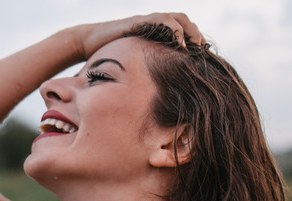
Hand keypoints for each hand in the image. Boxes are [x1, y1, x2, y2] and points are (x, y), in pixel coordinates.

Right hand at [72, 12, 203, 59]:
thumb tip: (155, 91)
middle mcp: (153, 24)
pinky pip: (163, 20)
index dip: (194, 40)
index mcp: (155, 33)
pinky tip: (180, 44)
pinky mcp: (141, 21)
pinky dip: (175, 30)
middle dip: (196, 34)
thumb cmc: (108, 56)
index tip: (202, 55)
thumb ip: (145, 68)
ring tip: (196, 46)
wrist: (88, 43)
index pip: (182, 30)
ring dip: (190, 31)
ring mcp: (148, 20)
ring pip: (178, 18)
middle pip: (184, 21)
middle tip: (204, 50)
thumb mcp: (132, 63)